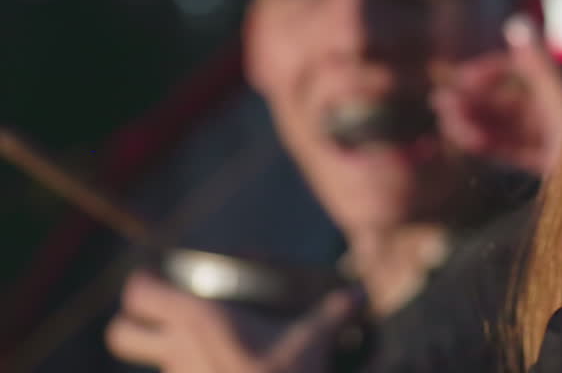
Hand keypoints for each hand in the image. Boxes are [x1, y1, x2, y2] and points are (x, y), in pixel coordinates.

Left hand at [105, 270, 361, 372]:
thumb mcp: (314, 340)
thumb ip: (335, 312)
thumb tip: (361, 293)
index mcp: (199, 320)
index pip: (140, 293)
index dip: (141, 284)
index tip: (158, 278)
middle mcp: (177, 350)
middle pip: (120, 334)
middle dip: (131, 323)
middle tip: (159, 315)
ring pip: (144, 365)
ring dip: (156, 355)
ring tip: (188, 347)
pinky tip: (209, 372)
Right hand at [432, 14, 561, 175]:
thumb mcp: (560, 101)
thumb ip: (536, 66)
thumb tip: (516, 23)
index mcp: (560, 87)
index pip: (517, 71)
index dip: (489, 72)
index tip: (463, 80)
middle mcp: (555, 108)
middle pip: (505, 100)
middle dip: (472, 100)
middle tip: (440, 103)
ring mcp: (551, 136)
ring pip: (504, 126)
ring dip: (474, 122)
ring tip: (449, 124)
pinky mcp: (548, 162)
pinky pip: (513, 150)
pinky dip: (490, 144)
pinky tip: (468, 140)